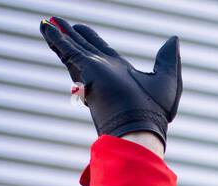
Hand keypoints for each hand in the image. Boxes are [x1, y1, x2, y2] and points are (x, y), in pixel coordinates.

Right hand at [40, 17, 181, 146]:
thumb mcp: (167, 80)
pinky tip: (45, 27)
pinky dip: (56, 39)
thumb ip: (168, 59)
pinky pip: (68, 51)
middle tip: (58, 23)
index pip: (100, 51)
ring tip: (46, 24)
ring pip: (72, 49)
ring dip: (59, 36)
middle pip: (82, 48)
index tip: (79, 29)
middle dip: (70, 36)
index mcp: (120, 73)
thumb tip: (172, 39)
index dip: (88, 38)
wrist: (140, 130)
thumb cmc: (156, 113)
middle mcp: (104, 71)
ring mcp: (94, 71)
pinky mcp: (88, 70)